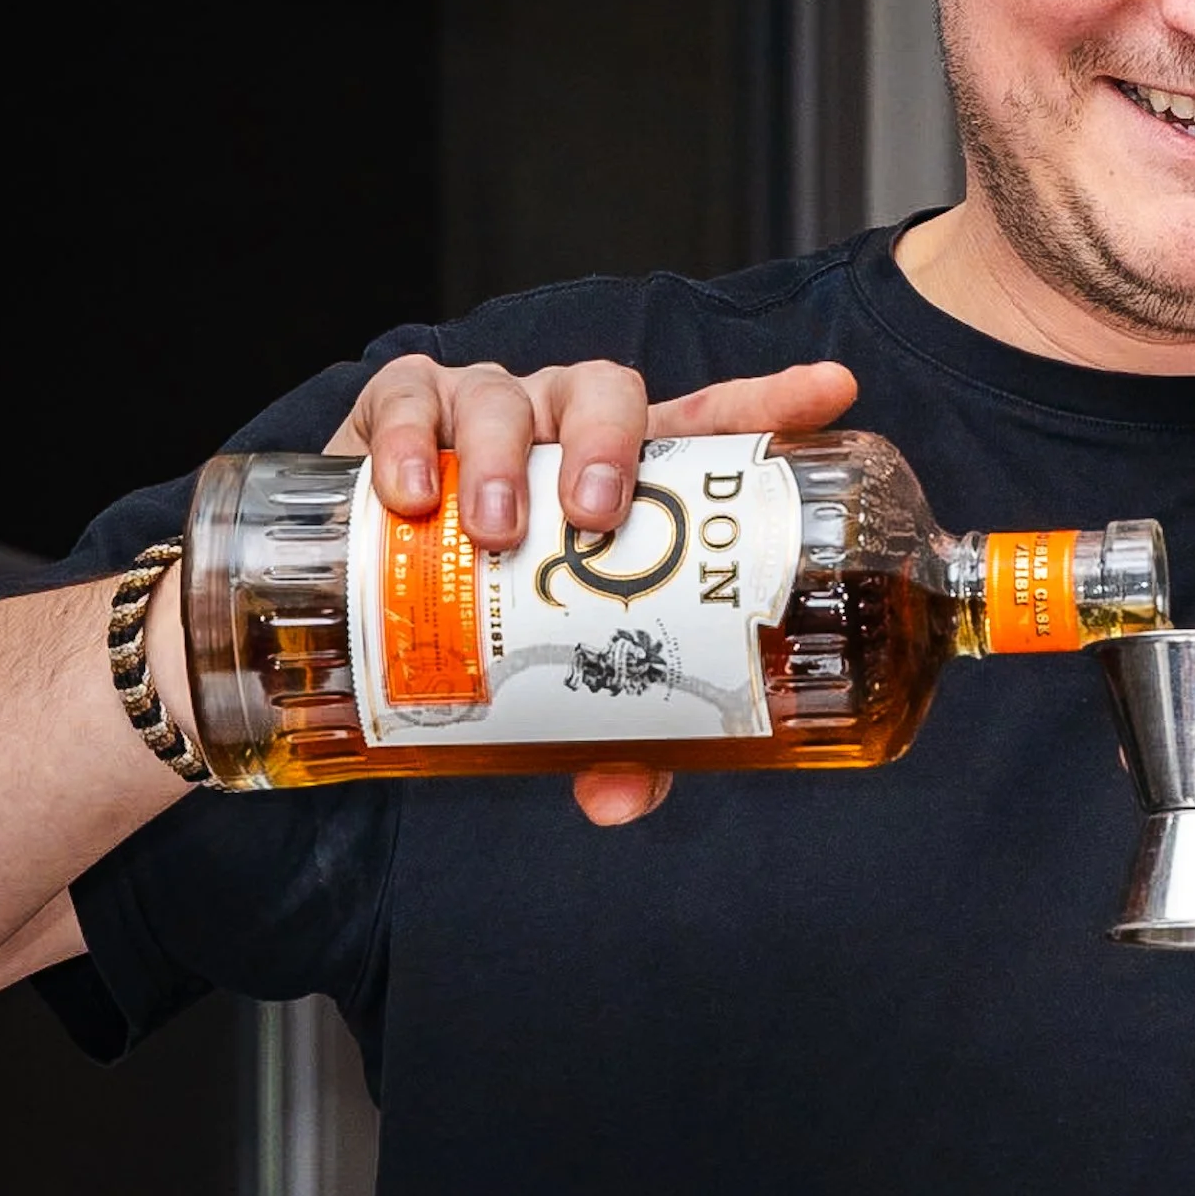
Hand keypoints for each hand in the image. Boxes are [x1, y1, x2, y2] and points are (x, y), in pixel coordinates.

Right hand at [326, 352, 857, 827]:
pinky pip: (411, 401)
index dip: (768, 406)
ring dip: (505, 461)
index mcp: (626, 476)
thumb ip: (603, 733)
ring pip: (508, 398)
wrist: (363, 597)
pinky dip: (410, 443)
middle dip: (608, 447)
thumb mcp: (553, 673)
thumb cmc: (491, 617)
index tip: (831, 394)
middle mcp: (564, 427)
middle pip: (606, 395)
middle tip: (597, 518)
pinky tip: (412, 495)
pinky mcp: (402, 408)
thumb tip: (618, 802)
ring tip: (497, 532)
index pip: (707, 428)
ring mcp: (486, 409)